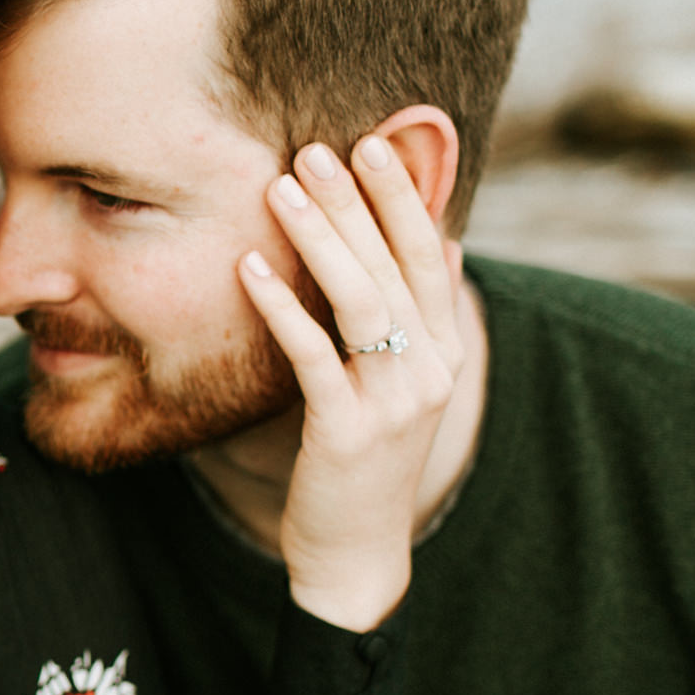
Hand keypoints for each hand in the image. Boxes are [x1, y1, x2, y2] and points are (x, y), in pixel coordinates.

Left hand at [236, 137, 463, 630]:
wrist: (358, 552)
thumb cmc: (366, 459)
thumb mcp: (401, 384)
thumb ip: (417, 316)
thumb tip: (441, 243)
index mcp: (445, 350)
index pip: (428, 256)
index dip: (403, 198)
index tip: (373, 143)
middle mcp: (431, 370)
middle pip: (394, 267)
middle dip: (356, 202)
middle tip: (316, 150)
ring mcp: (394, 402)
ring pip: (361, 302)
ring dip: (320, 239)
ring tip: (279, 189)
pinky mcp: (348, 431)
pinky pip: (314, 355)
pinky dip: (282, 306)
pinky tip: (249, 266)